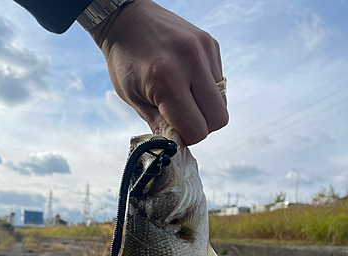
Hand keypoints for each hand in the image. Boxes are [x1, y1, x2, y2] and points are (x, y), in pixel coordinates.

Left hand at [90, 0, 227, 144]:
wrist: (127, 18)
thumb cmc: (125, 60)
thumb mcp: (133, 98)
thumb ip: (159, 124)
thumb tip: (177, 144)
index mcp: (167, 80)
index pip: (197, 129)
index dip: (187, 137)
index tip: (174, 130)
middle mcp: (191, 62)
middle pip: (218, 119)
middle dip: (202, 126)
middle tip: (183, 118)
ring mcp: (204, 51)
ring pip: (222, 102)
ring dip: (206, 108)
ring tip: (184, 97)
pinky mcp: (211, 44)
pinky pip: (220, 82)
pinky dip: (207, 89)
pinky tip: (188, 79)